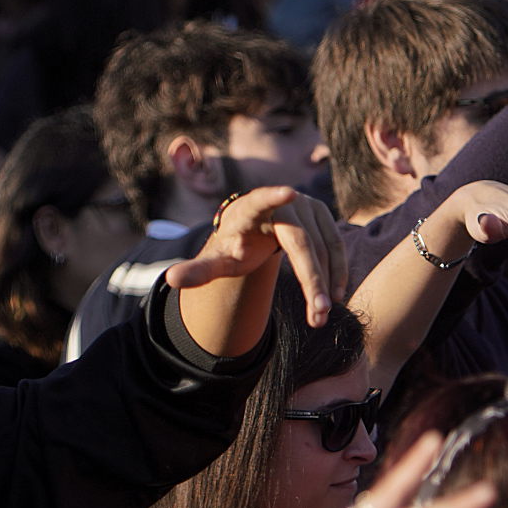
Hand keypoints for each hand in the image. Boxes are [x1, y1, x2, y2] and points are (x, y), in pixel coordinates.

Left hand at [163, 186, 347, 325]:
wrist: (258, 229)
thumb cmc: (236, 246)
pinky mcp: (322, 214)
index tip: (288, 192)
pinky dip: (337, 271)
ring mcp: (306, 206)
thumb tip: (170, 280)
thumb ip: (198, 271)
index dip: (272, 197)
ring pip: (323, 246)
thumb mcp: (218, 260)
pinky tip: (335, 295)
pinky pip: (335, 245)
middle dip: (311, 278)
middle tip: (318, 313)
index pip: (259, 201)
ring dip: (327, 282)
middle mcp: (282, 203)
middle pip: (300, 241)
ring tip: (321, 315)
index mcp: (249, 210)